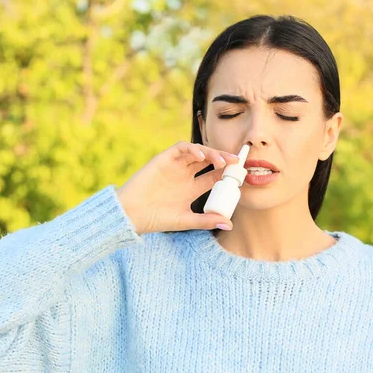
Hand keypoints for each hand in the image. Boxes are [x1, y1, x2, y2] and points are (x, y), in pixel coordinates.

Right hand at [116, 141, 239, 233]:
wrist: (131, 214)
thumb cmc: (156, 219)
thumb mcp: (186, 221)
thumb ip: (206, 221)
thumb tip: (229, 225)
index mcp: (192, 188)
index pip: (215, 176)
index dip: (227, 174)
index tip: (241, 175)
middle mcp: (185, 175)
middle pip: (209, 161)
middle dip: (223, 159)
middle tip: (236, 162)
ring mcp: (175, 166)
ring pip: (198, 152)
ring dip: (211, 153)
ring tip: (221, 161)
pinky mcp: (164, 159)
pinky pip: (181, 148)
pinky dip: (192, 148)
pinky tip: (201, 155)